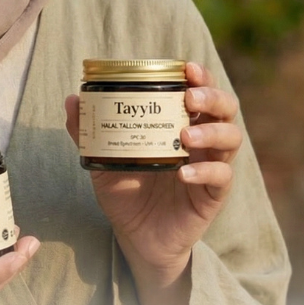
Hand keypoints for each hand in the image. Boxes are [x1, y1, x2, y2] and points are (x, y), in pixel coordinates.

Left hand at [64, 62, 240, 284]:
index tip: (187, 68)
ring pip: (231, 137)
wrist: (135, 236)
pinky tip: (183, 173)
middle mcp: (201, 140)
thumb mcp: (102, 158)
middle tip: (189, 98)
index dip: (200, 76)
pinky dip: (205, 171)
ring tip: (185, 135)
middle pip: (225, 108)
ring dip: (211, 131)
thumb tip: (72, 99)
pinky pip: (222, 177)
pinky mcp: (213, 194)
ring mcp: (210, 165)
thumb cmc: (125, 191)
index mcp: (179, 123)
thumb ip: (88, 131)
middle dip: (212, 96)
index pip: (200, 91)